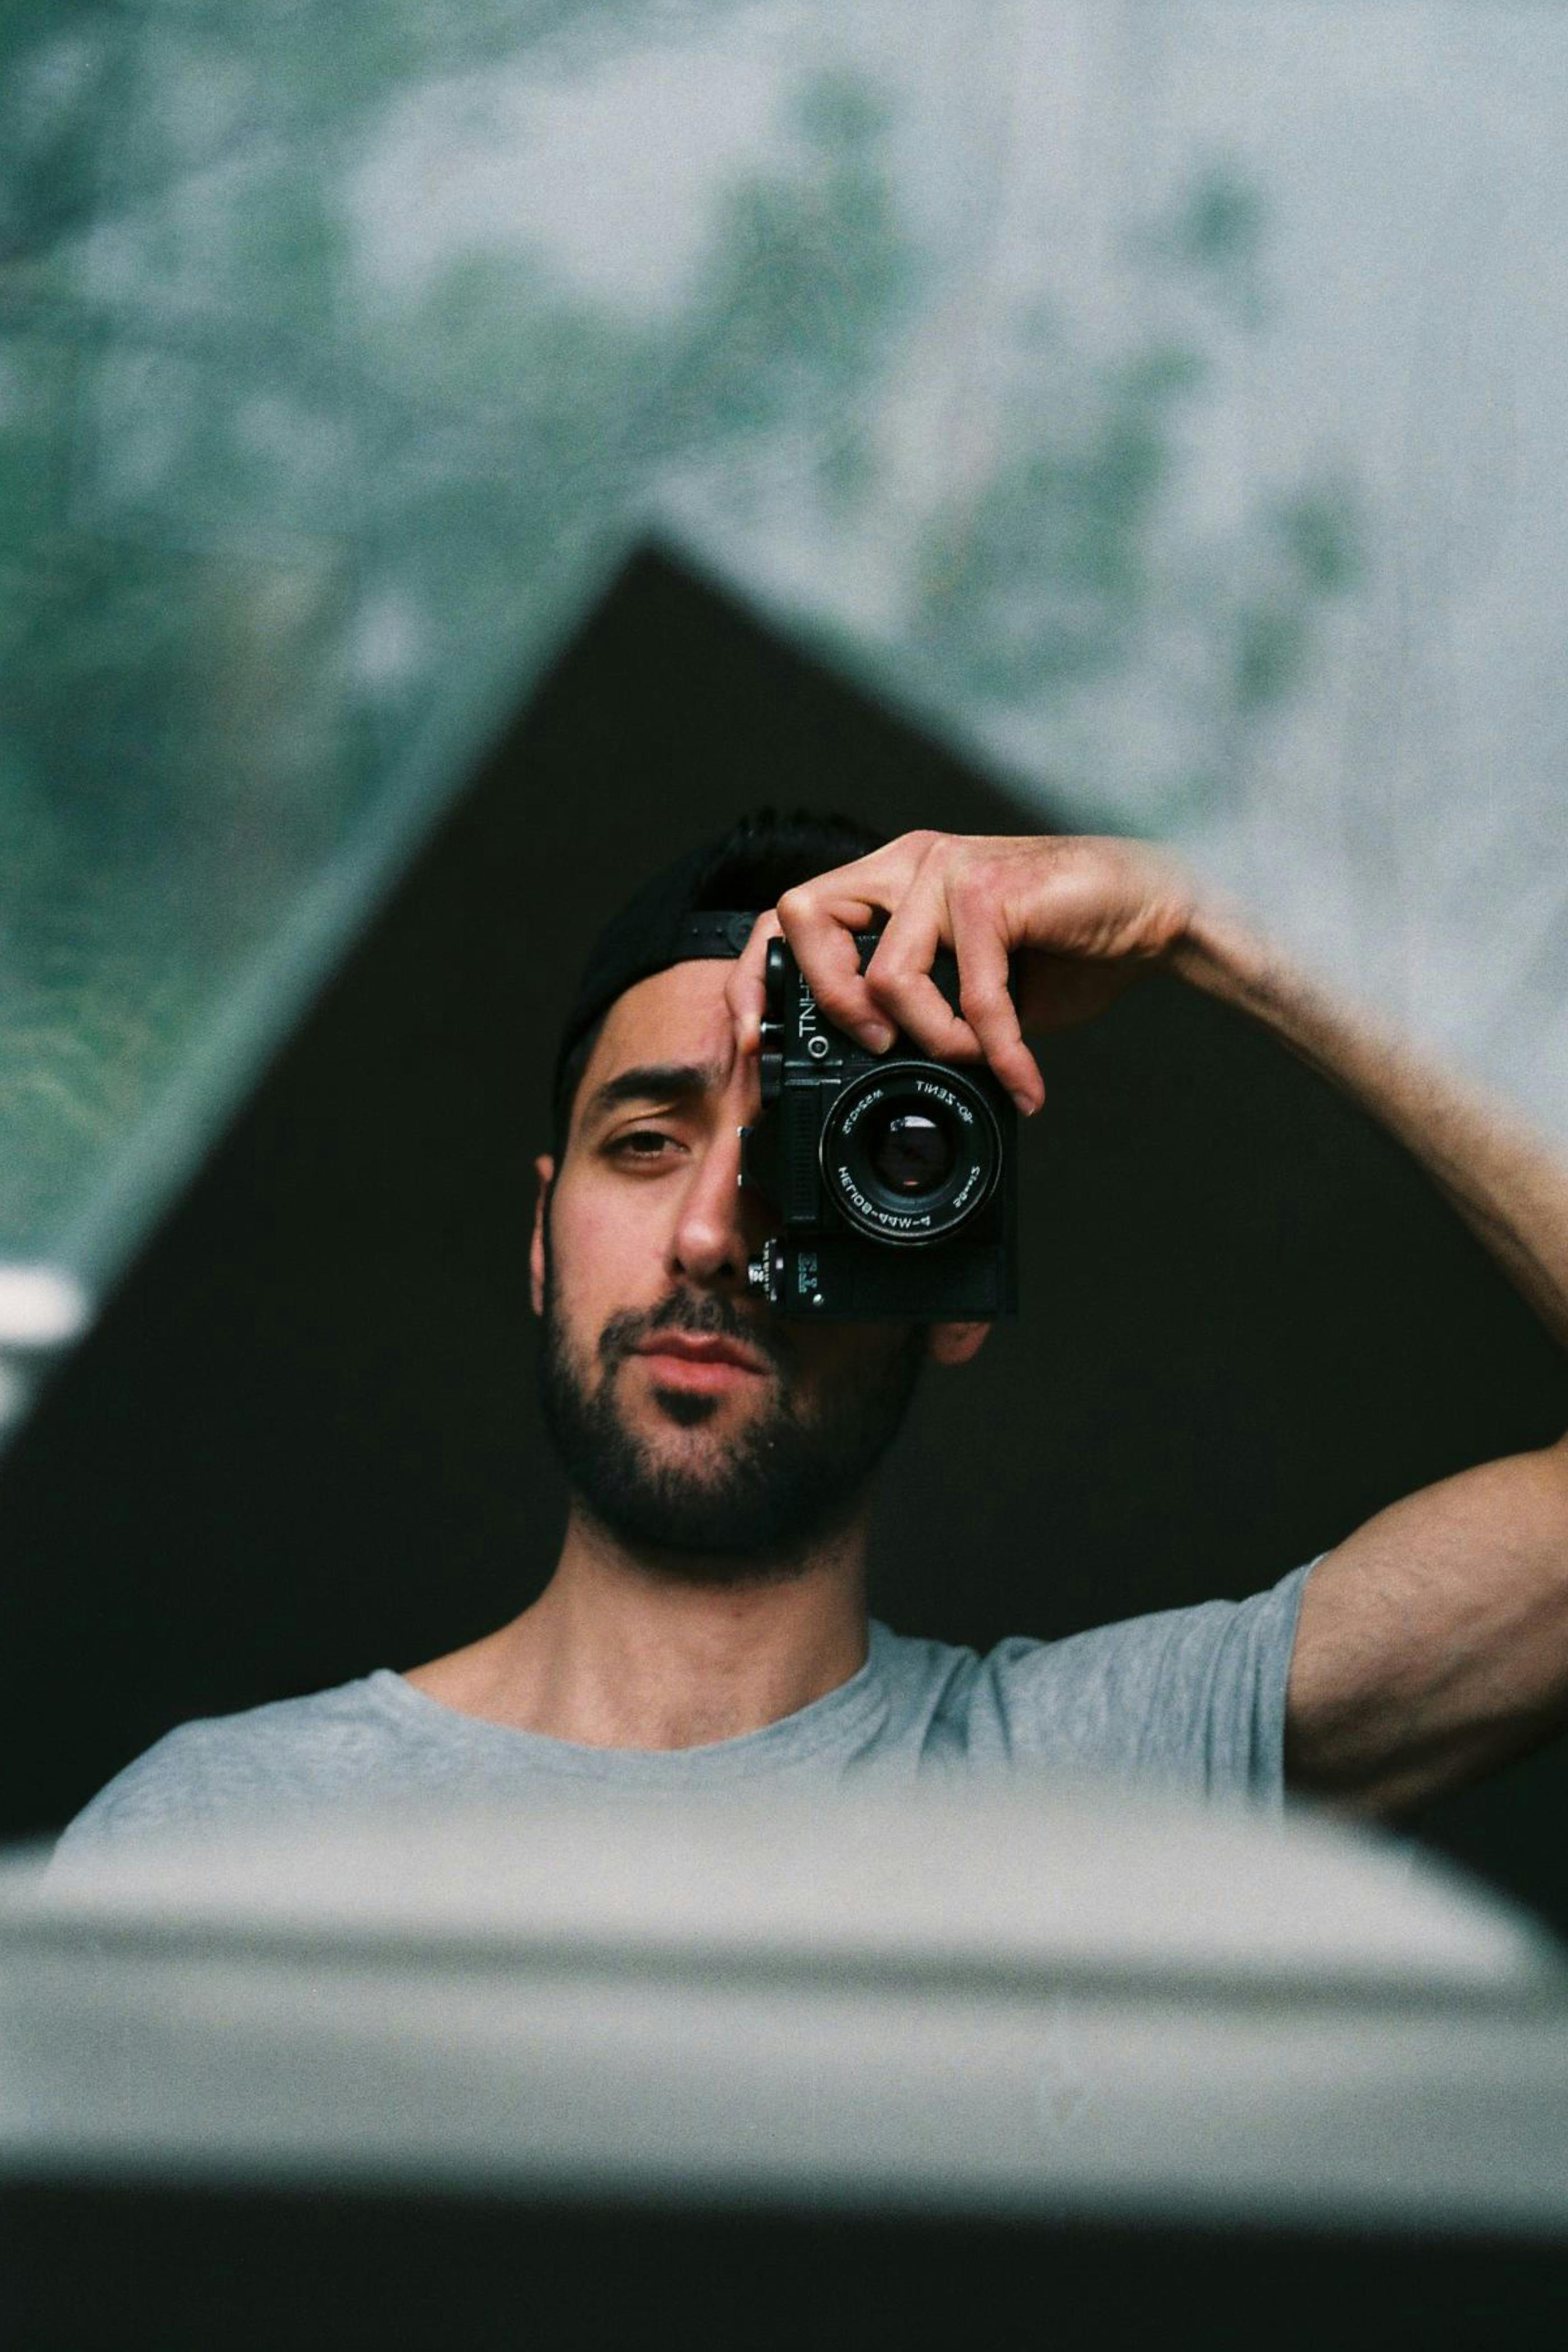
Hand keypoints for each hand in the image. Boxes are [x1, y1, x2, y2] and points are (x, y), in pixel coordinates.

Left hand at [725, 830, 1195, 1115]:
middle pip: (806, 918)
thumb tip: (872, 1069)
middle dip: (828, 1000)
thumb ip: (920, 1010)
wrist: (1154, 913)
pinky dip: (995, 1050)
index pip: (792, 916)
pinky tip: (1021, 1079)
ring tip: (976, 1060)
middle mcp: (910, 864)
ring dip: (932, 1039)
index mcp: (892, 882)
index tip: (758, 1040)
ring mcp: (947, 868)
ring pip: (888, 974)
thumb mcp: (970, 988)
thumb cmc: (1066, 948)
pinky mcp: (991, 888)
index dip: (758, 975)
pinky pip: (969, 992)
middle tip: (878, 1049)